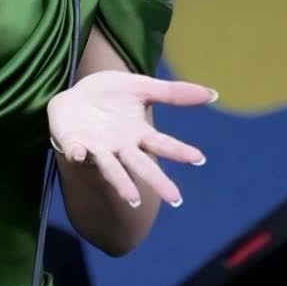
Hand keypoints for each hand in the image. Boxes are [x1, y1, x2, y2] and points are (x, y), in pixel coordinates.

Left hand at [46, 72, 215, 207]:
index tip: (198, 158)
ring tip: (131, 198)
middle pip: (141, 165)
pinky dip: (77, 154)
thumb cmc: (110, 95)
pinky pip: (75, 151)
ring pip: (111, 169)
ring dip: (120, 183)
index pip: (161, 143)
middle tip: (175, 198)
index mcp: (138, 133)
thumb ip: (173, 93)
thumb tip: (213, 94)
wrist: (74, 94)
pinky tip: (78, 155)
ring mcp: (97, 148)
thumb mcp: (141, 87)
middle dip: (156, 181)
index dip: (178, 150)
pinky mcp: (73, 143)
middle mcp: (120, 147)